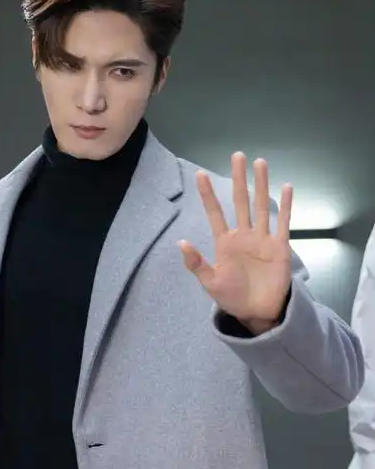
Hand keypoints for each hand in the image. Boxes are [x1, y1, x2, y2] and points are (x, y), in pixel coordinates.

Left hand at [178, 152, 292, 333]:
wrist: (258, 312)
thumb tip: (181, 242)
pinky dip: (286, 206)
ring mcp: (262, 239)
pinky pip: (283, 222)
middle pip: (240, 201)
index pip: (215, 213)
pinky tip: (287, 187)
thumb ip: (196, 263)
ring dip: (261, 184)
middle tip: (237, 156)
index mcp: (224, 242)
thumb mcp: (210, 282)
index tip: (200, 175)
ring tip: (260, 162)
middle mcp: (243, 235)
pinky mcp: (279, 247)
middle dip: (239, 179)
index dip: (208, 195)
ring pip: (261, 206)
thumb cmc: (232, 298)